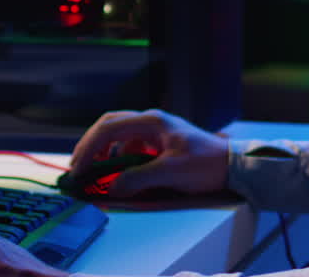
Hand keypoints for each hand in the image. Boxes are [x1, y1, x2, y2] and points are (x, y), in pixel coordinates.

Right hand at [69, 108, 228, 198]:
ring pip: (117, 135)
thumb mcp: (172, 172)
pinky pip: (129, 146)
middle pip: (109, 126)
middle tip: (76, 168)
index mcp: (152, 121)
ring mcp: (153, 131)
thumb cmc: (205, 164)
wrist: (232, 165)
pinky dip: (116, 158)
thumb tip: (111, 187)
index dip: (88, 147)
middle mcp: (150, 121)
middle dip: (90, 146)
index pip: (109, 127)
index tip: (78, 168)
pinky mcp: (157, 143)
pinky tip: (115, 174)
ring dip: (102, 152)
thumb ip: (139, 178)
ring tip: (91, 172)